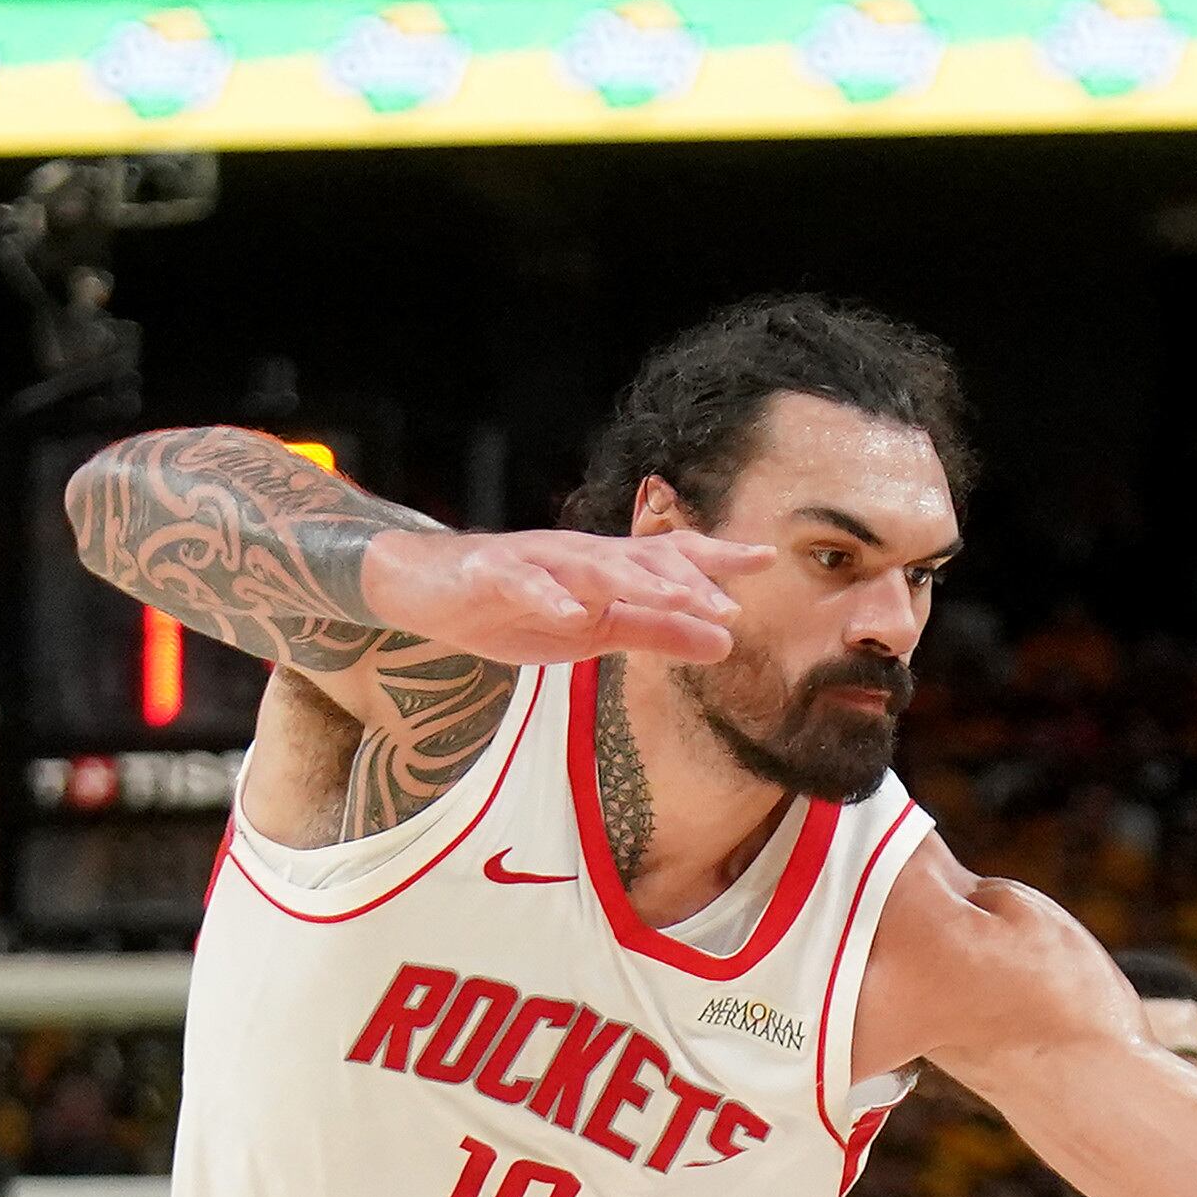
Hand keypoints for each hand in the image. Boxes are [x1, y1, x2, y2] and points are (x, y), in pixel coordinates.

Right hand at [359, 524, 772, 664]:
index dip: (717, 557)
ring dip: (634, 581)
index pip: (671, 557)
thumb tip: (725, 641)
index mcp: (609, 570)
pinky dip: (547, 597)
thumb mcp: (597, 631)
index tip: (766, 558)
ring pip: (591, 565)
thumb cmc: (518, 607)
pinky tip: (569, 612)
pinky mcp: (492, 576)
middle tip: (729, 603)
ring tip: (673, 598)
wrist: (429, 589)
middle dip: (686, 580)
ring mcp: (536, 562)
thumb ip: (658, 632)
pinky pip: (524, 584)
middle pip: (640, 560)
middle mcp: (580, 556)